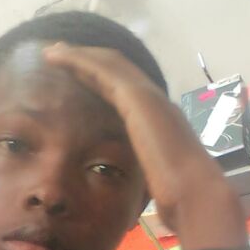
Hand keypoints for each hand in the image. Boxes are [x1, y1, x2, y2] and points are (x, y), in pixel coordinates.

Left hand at [43, 43, 246, 249]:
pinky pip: (102, 70)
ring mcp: (148, 96)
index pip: (126, 90)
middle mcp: (156, 101)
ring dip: (79, 55)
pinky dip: (78, 61)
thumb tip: (146, 187)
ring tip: (53, 51)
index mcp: (159, 119)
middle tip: (60, 54)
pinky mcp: (137, 98)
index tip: (78, 76)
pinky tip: (57, 58)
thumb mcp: (157, 180)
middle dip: (88, 59)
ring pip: (109, 63)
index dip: (101, 78)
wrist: (195, 194)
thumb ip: (148, 172)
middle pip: (117, 69)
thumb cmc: (180, 197)